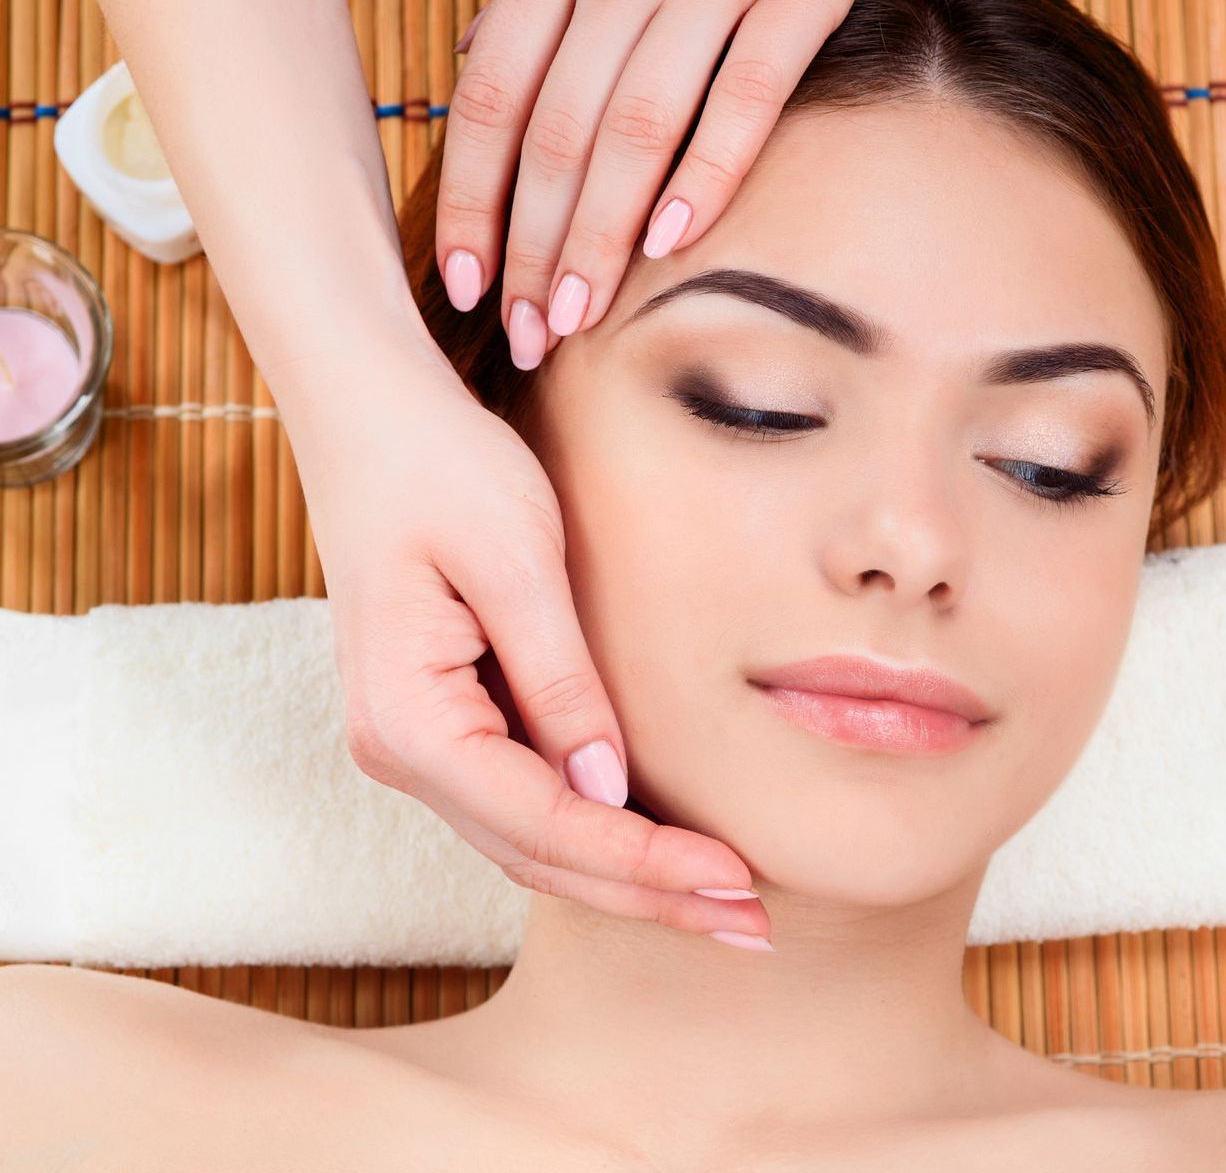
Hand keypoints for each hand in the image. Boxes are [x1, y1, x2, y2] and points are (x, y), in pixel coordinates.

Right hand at [279, 335, 769, 938]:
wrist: (366, 413)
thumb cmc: (437, 464)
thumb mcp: (517, 559)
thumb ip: (560, 680)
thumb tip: (607, 789)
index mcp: (409, 716)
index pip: (544, 822)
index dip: (643, 861)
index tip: (734, 879)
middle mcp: (399, 748)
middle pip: (535, 853)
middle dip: (645, 892)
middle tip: (748, 923)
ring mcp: (413, 737)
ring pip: (527, 838)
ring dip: (622, 872)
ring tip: (718, 897)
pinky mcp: (438, 716)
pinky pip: (517, 798)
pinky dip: (589, 829)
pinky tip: (650, 840)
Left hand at [435, 0, 899, 367]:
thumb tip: (472, 62)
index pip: (492, 100)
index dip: (470, 199)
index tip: (463, 283)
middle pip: (556, 134)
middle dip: (531, 248)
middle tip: (524, 336)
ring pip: (635, 129)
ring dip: (599, 238)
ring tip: (578, 320)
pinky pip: (746, 93)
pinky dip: (707, 174)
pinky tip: (674, 244)